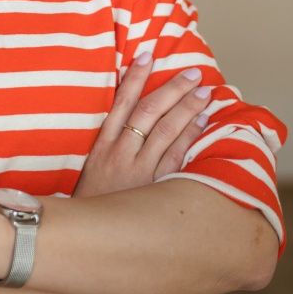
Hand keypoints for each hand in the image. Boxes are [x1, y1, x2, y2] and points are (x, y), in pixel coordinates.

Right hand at [74, 51, 209, 197]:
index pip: (121, 102)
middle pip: (148, 112)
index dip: (135, 78)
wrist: (89, 237)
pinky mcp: (154, 189)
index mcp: (102, 145)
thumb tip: (126, 117)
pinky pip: (176, 157)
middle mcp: (120, 153)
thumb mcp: (91, 168)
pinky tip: (202, 122)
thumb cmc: (92, 202)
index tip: (148, 56)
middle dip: (172, 89)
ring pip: (165, 131)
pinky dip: (189, 137)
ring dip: (186, 108)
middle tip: (192, 73)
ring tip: (203, 92)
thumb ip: (109, 144)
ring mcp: (138, 170)